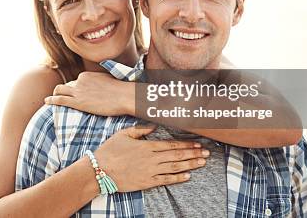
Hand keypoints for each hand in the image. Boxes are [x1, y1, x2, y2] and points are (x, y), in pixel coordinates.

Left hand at [44, 71, 133, 115]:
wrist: (124, 96)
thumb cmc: (121, 90)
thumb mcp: (110, 79)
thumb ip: (102, 80)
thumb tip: (105, 82)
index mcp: (87, 75)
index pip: (76, 81)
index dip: (75, 88)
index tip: (76, 93)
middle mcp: (80, 81)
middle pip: (67, 86)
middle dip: (63, 90)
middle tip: (61, 96)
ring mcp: (78, 91)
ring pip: (59, 90)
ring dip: (54, 94)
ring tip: (51, 98)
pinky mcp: (77, 102)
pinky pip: (59, 100)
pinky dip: (51, 100)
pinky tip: (46, 102)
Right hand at [92, 125, 210, 191]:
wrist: (99, 170)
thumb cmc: (110, 151)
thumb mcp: (124, 134)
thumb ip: (140, 129)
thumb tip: (154, 124)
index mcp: (147, 146)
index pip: (171, 145)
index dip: (186, 144)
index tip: (197, 144)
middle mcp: (151, 159)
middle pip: (177, 156)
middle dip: (193, 154)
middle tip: (207, 153)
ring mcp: (150, 171)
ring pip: (175, 167)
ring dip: (190, 165)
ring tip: (202, 163)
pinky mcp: (146, 182)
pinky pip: (165, 180)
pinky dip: (177, 179)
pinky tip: (188, 176)